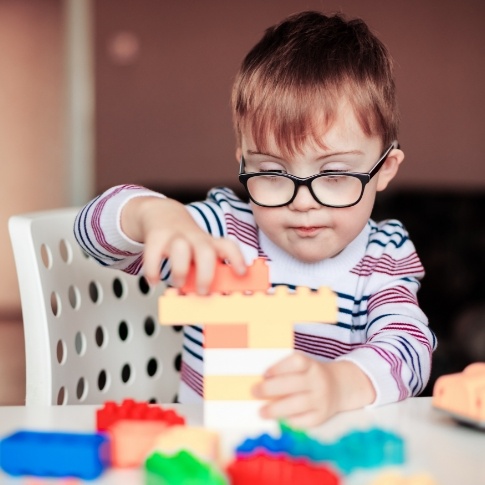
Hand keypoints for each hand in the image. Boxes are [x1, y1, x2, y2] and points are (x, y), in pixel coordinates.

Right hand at [121, 196, 245, 292]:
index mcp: (209, 244)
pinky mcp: (156, 237)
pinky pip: (152, 253)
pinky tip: (154, 280)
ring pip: (180, 248)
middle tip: (202, 291)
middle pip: (205, 251)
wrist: (163, 215)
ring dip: (179, 270)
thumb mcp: (200, 252)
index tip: (241, 272)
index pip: (228, 247)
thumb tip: (212, 299)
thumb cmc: (186, 242)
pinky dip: (152, 271)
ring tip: (178, 282)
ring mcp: (175, 237)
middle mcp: (194, 239)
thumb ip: (206, 273)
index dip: (236, 259)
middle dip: (206, 274)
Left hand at [252, 353, 375, 427]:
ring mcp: (321, 400)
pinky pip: (302, 420)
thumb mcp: (303, 366)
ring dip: (276, 409)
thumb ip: (284, 371)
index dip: (279, 367)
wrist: (338, 387)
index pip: (297, 362)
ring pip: (297, 405)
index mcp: (311, 365)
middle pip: (293, 384)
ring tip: (261, 412)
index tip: (264, 374)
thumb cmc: (309, 375)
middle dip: (270, 389)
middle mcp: (318, 381)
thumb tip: (258, 381)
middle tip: (254, 391)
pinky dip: (287, 420)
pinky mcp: (320, 417)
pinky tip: (277, 418)